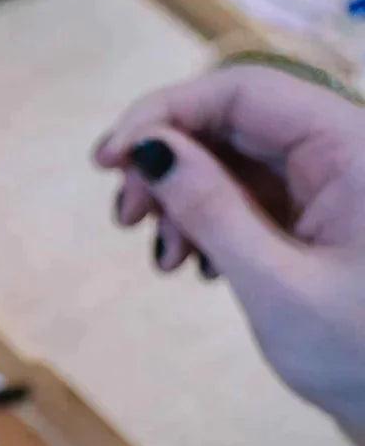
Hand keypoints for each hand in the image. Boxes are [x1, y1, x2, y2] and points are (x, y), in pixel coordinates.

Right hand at [95, 64, 364, 442]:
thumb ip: (211, 208)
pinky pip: (245, 194)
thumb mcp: (276, 283)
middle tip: (126, 220)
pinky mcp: (316, 213)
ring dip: (180, 200)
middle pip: (229, 121)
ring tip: (167, 259)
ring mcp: (329, 183)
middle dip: (165, 164)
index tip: (107, 159)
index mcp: (353, 149)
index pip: (242, 91)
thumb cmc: (362, 354)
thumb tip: (148, 149)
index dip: (163, 112)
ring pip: (229, 159)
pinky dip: (207, 222)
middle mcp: (343, 152)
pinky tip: (198, 266)